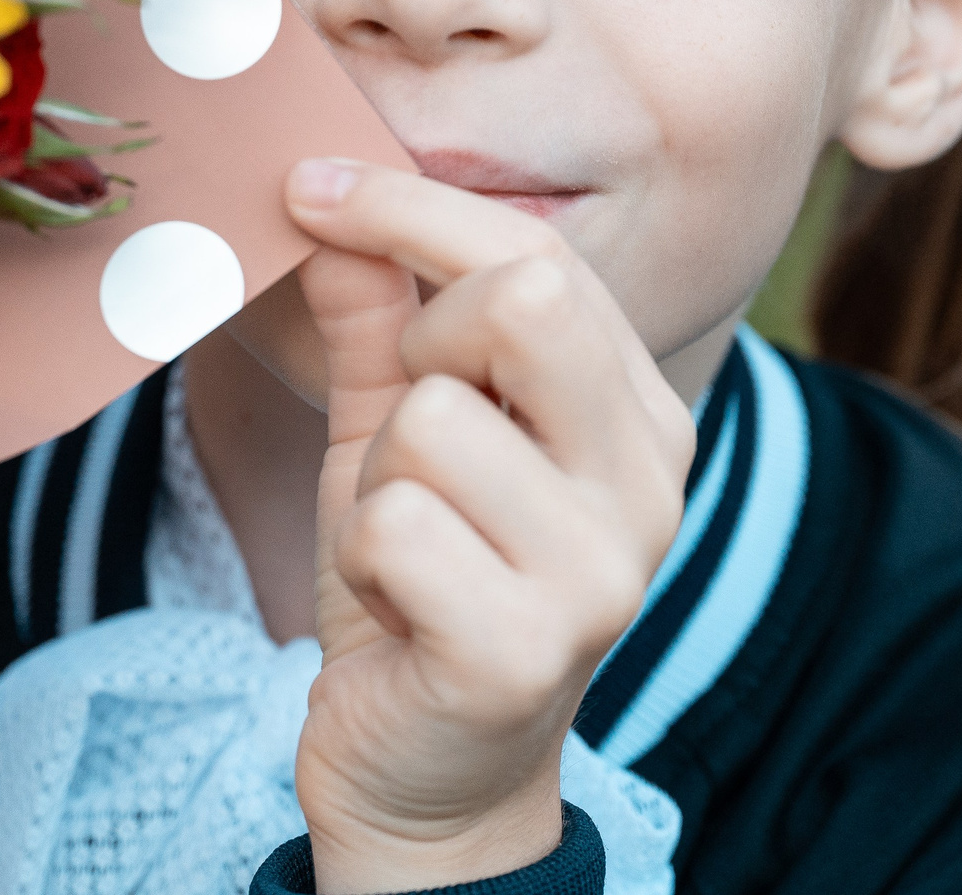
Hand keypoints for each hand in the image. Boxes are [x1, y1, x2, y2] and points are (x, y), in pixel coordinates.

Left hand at [283, 158, 695, 893]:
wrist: (431, 775)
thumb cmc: (424, 586)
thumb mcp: (395, 436)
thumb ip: (375, 321)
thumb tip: (328, 203)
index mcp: (639, 413)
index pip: (537, 252)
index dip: (412, 206)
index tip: (310, 186)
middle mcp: (651, 482)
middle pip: (525, 297)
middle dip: (421, 340)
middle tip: (404, 425)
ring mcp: (602, 571)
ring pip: (430, 419)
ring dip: (379, 479)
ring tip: (407, 544)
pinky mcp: (526, 651)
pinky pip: (394, 524)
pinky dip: (364, 558)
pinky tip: (401, 608)